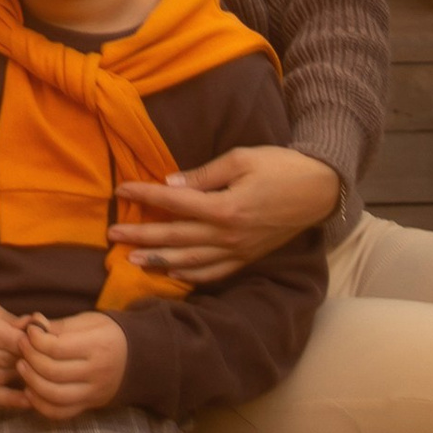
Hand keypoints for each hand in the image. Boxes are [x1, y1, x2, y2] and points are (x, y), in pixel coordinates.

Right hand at [0, 290, 34, 406]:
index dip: (30, 341)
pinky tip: (29, 398)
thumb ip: (8, 319)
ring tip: (31, 367)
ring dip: (20, 375)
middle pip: (6, 359)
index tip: (42, 341)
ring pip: (1, 378)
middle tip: (41, 355)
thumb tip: (38, 328)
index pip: (9, 338)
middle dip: (26, 358)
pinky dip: (12, 400)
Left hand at [16, 312, 127, 422]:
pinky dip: (41, 405)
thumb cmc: (107, 334)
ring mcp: (93, 392)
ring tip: (21, 367)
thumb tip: (32, 324)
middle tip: (20, 346)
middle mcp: (97, 373)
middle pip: (52, 372)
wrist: (137, 359)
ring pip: (54, 395)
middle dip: (29, 358)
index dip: (35, 340)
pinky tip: (30, 390)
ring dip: (31, 382)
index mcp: (98, 346)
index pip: (57, 348)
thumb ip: (59, 326)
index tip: (28, 332)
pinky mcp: (89, 405)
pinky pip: (61, 412)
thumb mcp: (88, 322)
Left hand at [110, 146, 339, 286]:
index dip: (144, 194)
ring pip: (190, 261)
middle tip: (112, 234)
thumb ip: (204, 175)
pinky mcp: (248, 258)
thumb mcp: (242, 158)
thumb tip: (171, 184)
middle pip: (175, 236)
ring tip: (132, 259)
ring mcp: (238, 251)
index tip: (120, 188)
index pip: (174, 202)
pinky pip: (214, 273)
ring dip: (159, 259)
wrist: (319, 190)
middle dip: (141, 235)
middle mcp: (228, 235)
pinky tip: (172, 272)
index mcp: (225, 207)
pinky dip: (190, 274)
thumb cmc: (280, 166)